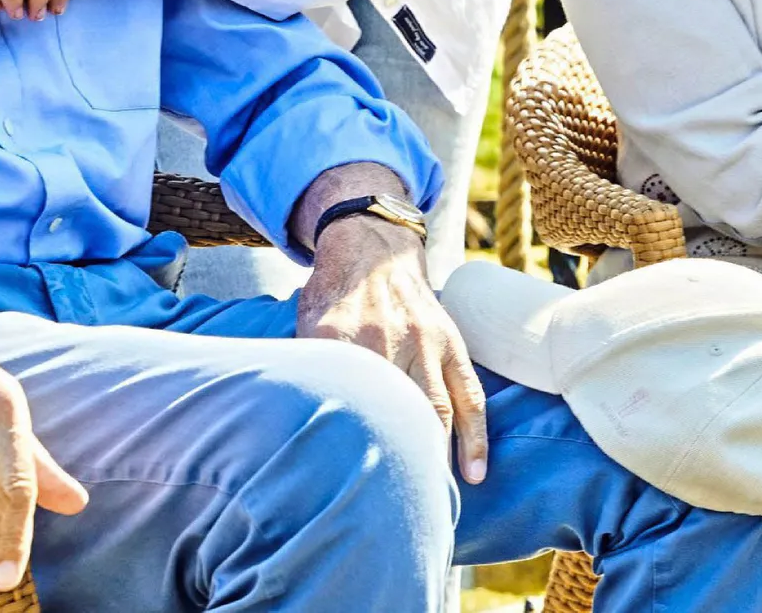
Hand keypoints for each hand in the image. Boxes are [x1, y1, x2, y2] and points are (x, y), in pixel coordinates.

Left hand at [297, 211, 488, 483]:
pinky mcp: (450, 343)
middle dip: (394, 464)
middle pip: (392, 414)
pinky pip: (469, 395)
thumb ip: (304, 369)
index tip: (342, 494)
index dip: (343, 450)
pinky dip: (475, 437)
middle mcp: (383, 340)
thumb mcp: (304, 325)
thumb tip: (287, 427)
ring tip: (431, 502)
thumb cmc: (331, 297)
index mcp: (338, 338)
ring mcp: (423, 342)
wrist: (371, 248)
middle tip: (389, 513)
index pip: (342, 403)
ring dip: (433, 460)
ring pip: (434, 412)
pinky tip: (473, 473)